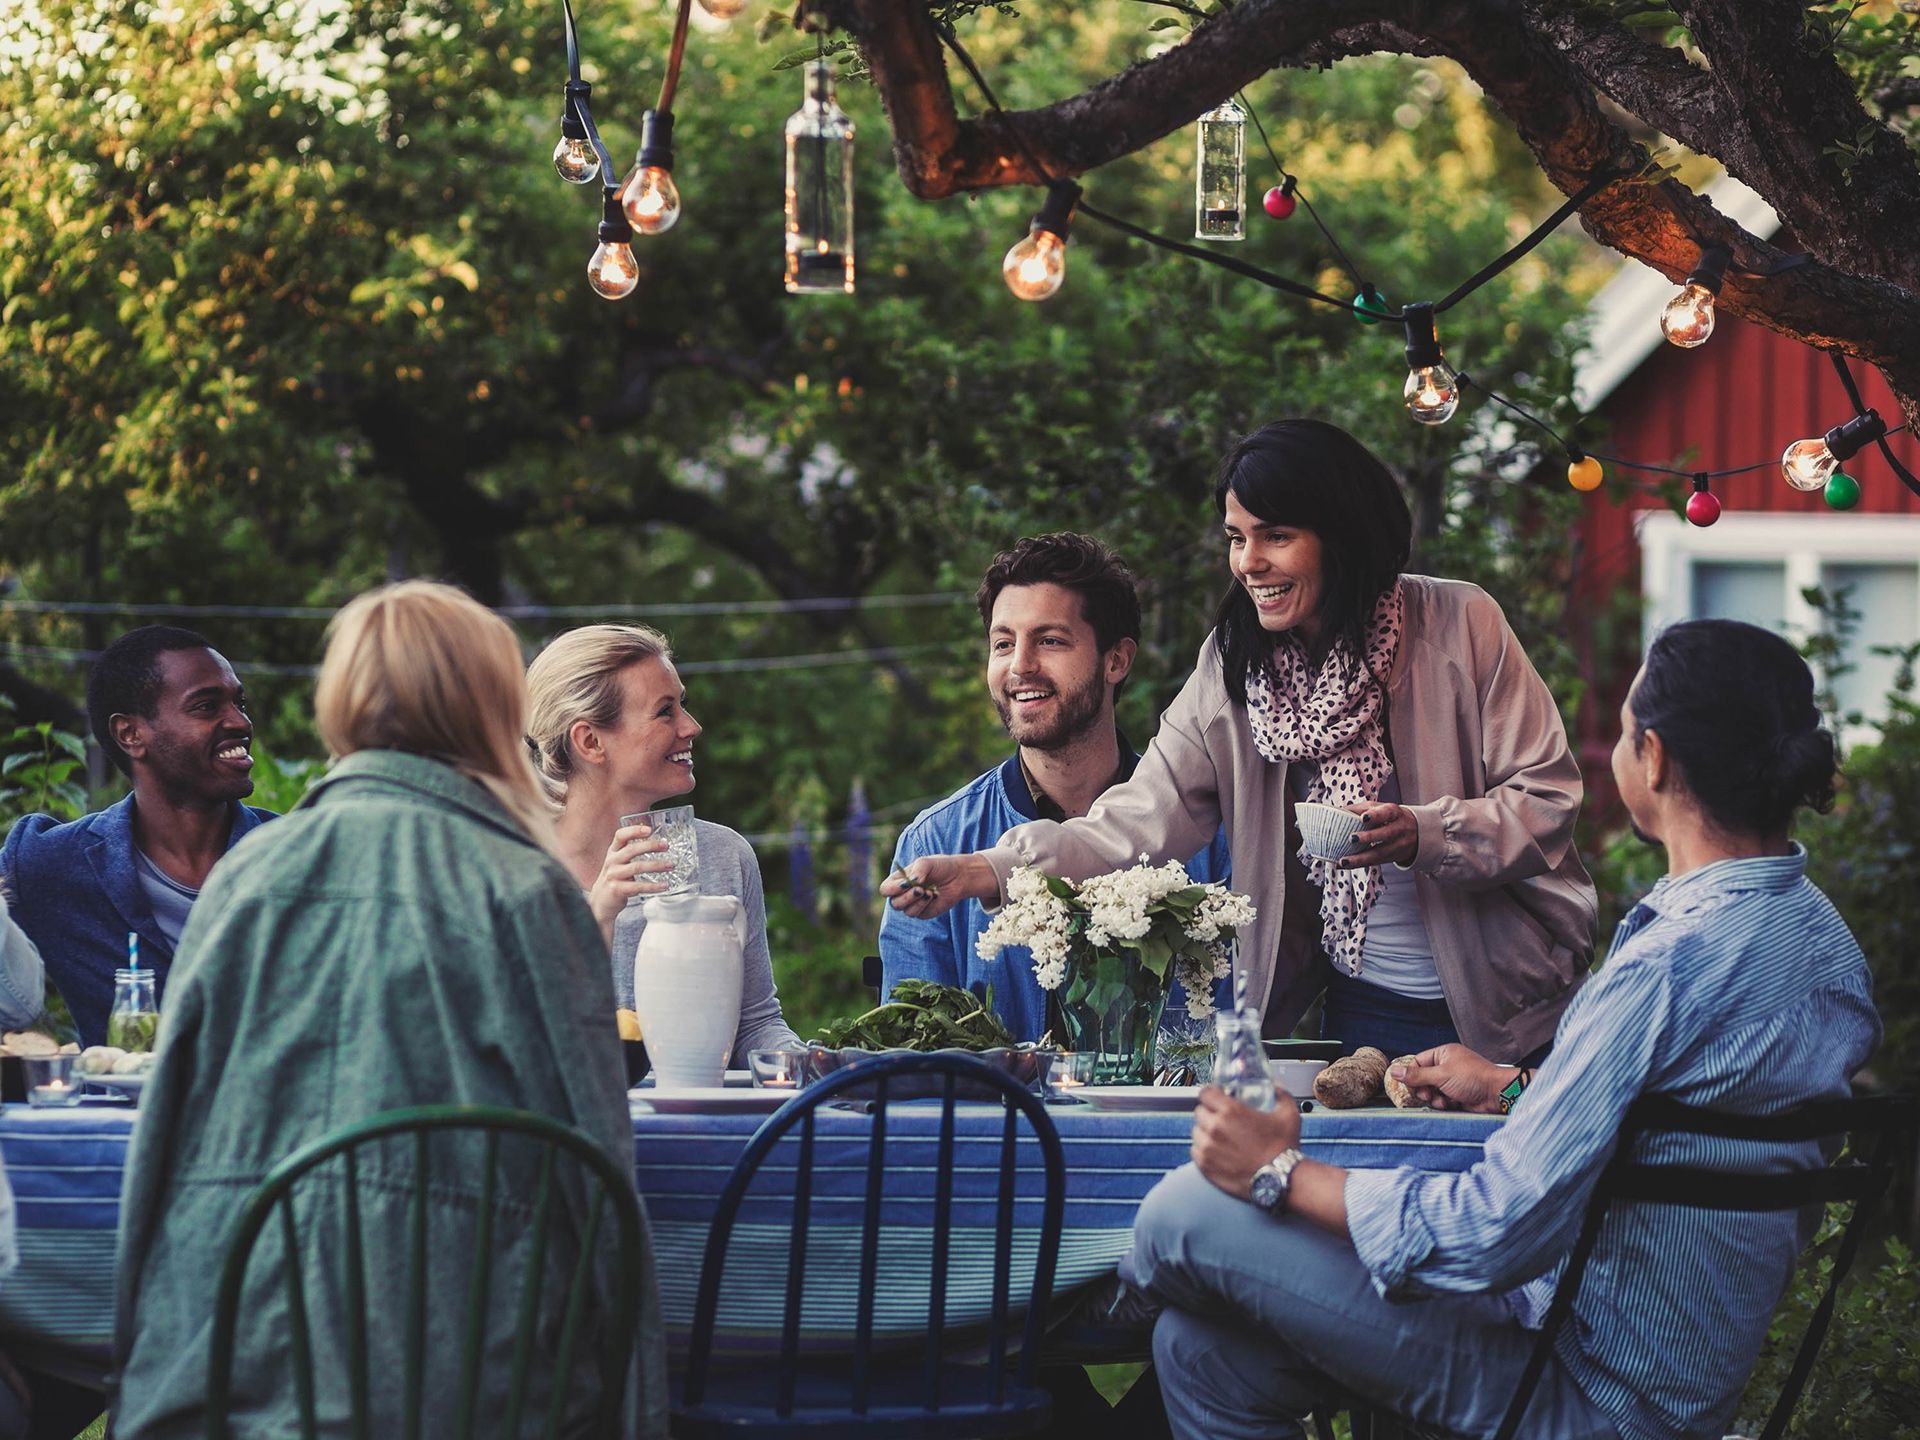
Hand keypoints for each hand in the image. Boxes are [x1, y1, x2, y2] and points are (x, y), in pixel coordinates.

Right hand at [587, 823, 674, 932]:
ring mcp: (613, 876)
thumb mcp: (618, 861)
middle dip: (650, 846)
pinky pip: (638, 886)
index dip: (634, 831)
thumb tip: (654, 839)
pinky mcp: (617, 890)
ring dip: (656, 865)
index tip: (649, 830)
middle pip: (631, 850)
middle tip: (666, 846)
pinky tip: (664, 885)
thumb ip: (630, 851)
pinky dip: (653, 886)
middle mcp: (611, 861)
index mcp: (613, 852)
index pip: (620, 836)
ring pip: (637, 867)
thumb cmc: (614, 879)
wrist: (600, 902)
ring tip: (670, 865)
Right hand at [881, 854, 995, 919]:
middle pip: (894, 903)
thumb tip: (910, 884)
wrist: (959, 876)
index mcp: (899, 880)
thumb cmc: (940, 867)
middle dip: (907, 897)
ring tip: (929, 891)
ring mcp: (913, 904)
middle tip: (920, 889)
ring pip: (906, 911)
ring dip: (918, 901)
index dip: (892, 889)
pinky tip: (934, 895)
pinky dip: (925, 905)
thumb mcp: (926, 863)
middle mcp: (903, 894)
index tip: (905, 884)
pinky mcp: (923, 912)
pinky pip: (918, 914)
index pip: (886, 889)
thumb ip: (916, 871)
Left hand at [1191, 1085, 1301, 1200]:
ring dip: (1205, 1132)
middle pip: (1200, 1112)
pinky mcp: (1205, 1166)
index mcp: (1230, 1111)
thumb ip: (1281, 1096)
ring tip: (1221, 1138)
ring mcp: (1208, 1148)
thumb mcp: (1288, 1115)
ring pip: (1196, 1131)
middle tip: (1223, 1119)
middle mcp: (1215, 1127)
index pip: (1205, 1093)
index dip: (1211, 1094)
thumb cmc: (1283, 1149)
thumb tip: (1277, 1088)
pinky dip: (1203, 1150)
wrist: (1280, 1179)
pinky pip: (1195, 1151)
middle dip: (1210, 1113)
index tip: (1217, 1098)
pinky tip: (1217, 1152)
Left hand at [1337, 801, 1418, 868]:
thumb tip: (1335, 812)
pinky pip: (1375, 862)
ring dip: (1360, 858)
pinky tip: (1344, 865)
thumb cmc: (1389, 817)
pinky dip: (1358, 864)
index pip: (1387, 813)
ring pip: (1380, 853)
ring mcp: (1398, 845)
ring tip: (1343, 860)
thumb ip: (1360, 809)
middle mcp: (1399, 829)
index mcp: (1395, 813)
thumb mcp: (1380, 808)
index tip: (1364, 818)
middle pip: (1386, 834)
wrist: (1417, 832)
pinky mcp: (1392, 858)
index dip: (1376, 815)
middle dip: (1369, 837)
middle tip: (1352, 839)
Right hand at [1388, 1044, 1507, 1113]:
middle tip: (1426, 1095)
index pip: (1418, 1062)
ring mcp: (1453, 1081)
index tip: (1409, 1086)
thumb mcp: (1441, 1075)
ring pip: (1432, 1091)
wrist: (1497, 1094)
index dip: (1412, 1074)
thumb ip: (1416, 1075)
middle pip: (1423, 1078)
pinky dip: (1443, 1103)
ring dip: (1434, 1098)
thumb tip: (1393, 1071)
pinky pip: (1442, 1099)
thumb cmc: (1472, 1078)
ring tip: (1442, 1101)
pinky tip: (1450, 1104)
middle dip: (1423, 1088)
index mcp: (1443, 1054)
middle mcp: (1447, 1066)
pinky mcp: (1458, 1095)